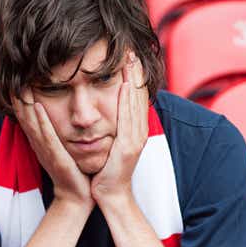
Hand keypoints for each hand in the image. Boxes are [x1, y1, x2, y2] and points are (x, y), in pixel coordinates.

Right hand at [12, 88, 93, 208]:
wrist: (78, 197)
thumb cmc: (73, 172)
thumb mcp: (61, 150)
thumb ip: (56, 135)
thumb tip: (54, 119)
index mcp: (40, 142)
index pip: (26, 117)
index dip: (20, 100)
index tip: (17, 81)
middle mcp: (39, 145)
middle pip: (24, 117)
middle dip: (18, 98)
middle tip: (12, 77)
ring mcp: (45, 151)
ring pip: (31, 123)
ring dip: (25, 104)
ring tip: (20, 85)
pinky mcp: (55, 157)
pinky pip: (47, 135)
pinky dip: (41, 120)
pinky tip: (37, 106)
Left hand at [91, 52, 148, 204]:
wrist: (110, 195)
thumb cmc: (106, 171)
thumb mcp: (111, 145)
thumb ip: (111, 128)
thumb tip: (105, 112)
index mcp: (134, 130)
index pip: (136, 98)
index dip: (135, 77)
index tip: (130, 57)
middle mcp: (138, 132)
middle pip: (140, 96)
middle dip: (137, 73)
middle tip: (132, 50)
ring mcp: (136, 139)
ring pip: (136, 103)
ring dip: (134, 80)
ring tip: (131, 60)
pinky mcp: (129, 147)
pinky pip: (129, 119)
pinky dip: (128, 101)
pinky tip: (126, 86)